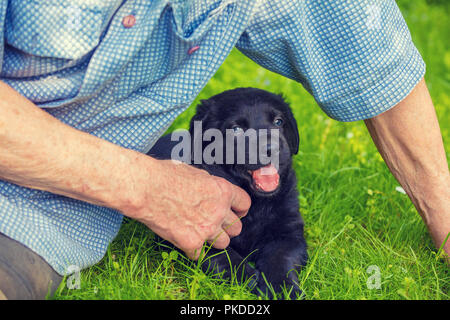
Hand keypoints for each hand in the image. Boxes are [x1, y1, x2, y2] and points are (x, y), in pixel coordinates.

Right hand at [121, 158, 250, 259]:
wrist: (145, 189)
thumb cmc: (165, 176)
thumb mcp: (194, 173)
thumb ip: (208, 185)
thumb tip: (209, 190)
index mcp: (222, 191)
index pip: (244, 204)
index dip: (239, 209)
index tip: (235, 212)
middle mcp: (219, 211)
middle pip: (236, 228)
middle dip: (226, 227)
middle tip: (214, 224)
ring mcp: (207, 228)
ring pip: (223, 243)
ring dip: (213, 240)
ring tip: (200, 233)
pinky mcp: (192, 242)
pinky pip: (199, 254)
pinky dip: (192, 250)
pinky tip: (184, 240)